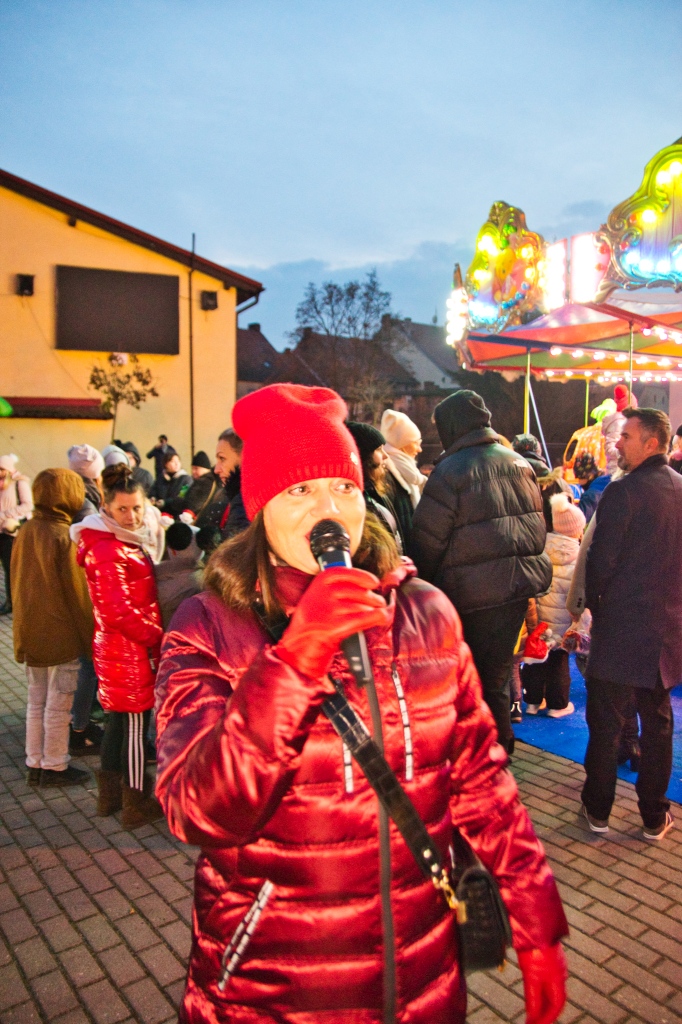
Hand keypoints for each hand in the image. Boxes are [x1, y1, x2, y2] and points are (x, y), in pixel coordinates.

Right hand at [274, 567, 391, 678]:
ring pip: (363, 605)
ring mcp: (329, 610)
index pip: (344, 572)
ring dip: (374, 609)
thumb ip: (334, 589)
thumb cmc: (311, 624)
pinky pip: (366, 617)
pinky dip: (378, 617)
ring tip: (376, 613)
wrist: (298, 649)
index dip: (362, 576)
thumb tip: (364, 587)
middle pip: (358, 591)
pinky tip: (381, 618)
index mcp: (318, 584)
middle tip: (378, 602)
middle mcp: (323, 594)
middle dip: (372, 597)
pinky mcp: (337, 626)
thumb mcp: (316, 598)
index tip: (373, 582)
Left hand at [518, 944, 566, 1023]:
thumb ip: (533, 998)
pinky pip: (547, 976)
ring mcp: (555, 961)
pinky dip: (540, 987)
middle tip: (534, 1021)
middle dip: (545, 1011)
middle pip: (555, 997)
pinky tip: (533, 986)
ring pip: (551, 986)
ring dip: (543, 1000)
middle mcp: (559, 971)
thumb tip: (532, 1018)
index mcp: (558, 978)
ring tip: (532, 1009)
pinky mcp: (548, 953)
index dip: (547, 1017)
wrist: (534, 920)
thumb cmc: (535, 947)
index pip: (557, 1004)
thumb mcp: (532, 976)